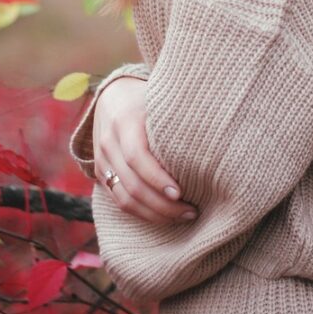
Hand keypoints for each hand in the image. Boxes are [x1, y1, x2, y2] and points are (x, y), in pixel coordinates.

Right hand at [93, 76, 197, 223]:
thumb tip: (212, 143)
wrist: (112, 96)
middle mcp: (109, 142)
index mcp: (125, 121)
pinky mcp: (100, 173)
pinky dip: (141, 213)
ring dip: (153, 214)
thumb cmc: (147, 98)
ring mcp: (101, 160)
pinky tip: (162, 215)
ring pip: (124, 199)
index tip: (180, 193)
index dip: (158, 179)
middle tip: (190, 212)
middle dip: (162, 205)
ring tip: (181, 217)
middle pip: (132, 185)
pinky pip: (118, 200)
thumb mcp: (160, 100)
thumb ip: (176, 120)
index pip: (138, 157)